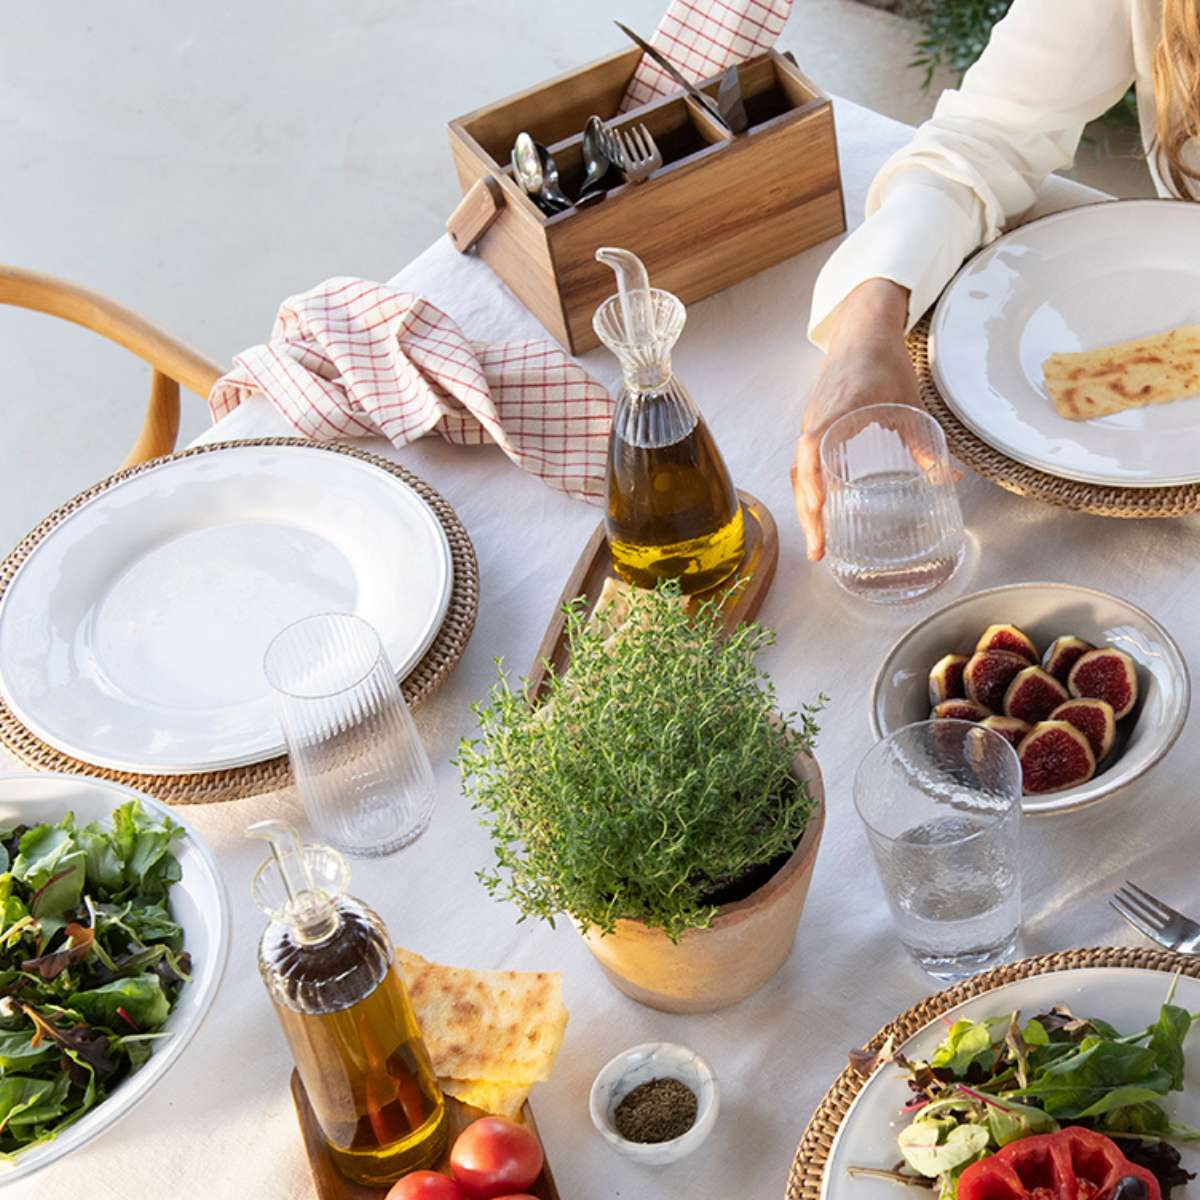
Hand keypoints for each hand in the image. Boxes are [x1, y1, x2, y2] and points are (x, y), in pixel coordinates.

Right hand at [792, 279, 918, 560]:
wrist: (861, 333)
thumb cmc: (883, 363)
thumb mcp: (909, 402)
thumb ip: (924, 442)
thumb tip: (950, 480)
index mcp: (838, 411)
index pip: (811, 447)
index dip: (811, 478)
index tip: (818, 506)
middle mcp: (817, 422)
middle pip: (800, 474)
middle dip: (807, 514)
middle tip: (819, 550)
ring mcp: (811, 427)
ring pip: (798, 475)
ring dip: (805, 510)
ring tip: (818, 544)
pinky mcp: (813, 430)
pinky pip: (803, 467)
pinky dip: (808, 494)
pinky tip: (820, 516)